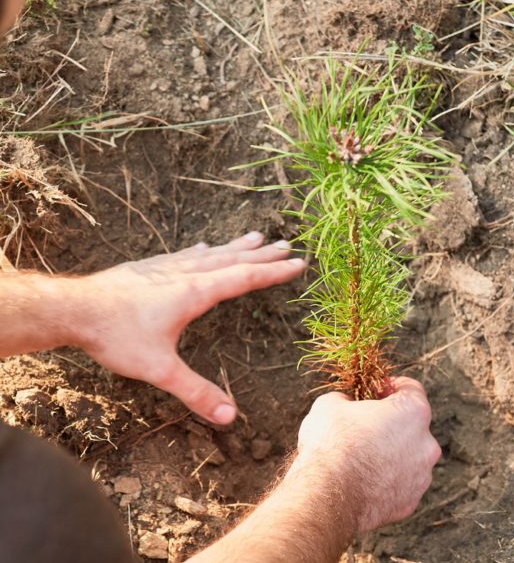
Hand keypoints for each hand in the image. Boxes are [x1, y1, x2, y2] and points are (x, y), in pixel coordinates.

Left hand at [77, 232, 305, 423]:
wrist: (75, 308)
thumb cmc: (116, 335)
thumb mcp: (159, 369)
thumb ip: (195, 392)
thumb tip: (230, 417)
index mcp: (196, 293)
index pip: (245, 278)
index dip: (274, 272)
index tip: (298, 263)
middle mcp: (187, 274)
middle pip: (234, 260)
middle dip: (263, 255)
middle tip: (287, 245)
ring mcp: (168, 267)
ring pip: (212, 253)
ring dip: (237, 247)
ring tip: (257, 236)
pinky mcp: (150, 267)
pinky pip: (187, 254)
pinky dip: (204, 251)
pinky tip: (205, 247)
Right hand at [294, 377, 440, 532]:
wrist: (326, 497)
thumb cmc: (331, 444)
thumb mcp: (330, 404)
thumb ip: (346, 399)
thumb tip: (345, 404)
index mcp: (413, 412)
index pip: (411, 389)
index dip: (389, 387)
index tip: (373, 392)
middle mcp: (426, 444)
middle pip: (412, 425)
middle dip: (390, 422)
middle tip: (363, 425)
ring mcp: (421, 477)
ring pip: (408, 456)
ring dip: (390, 453)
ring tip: (360, 457)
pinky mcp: (410, 503)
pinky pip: (400, 484)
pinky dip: (386, 480)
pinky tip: (361, 480)